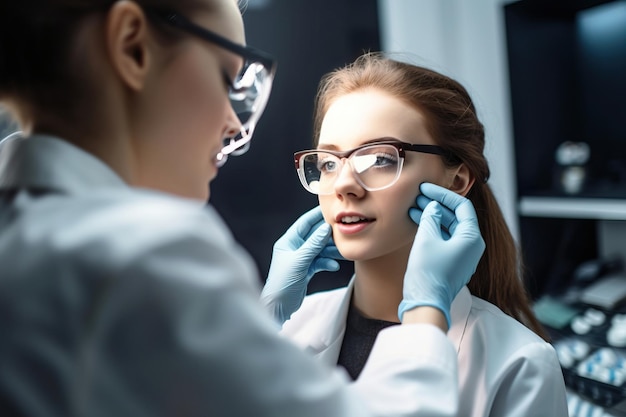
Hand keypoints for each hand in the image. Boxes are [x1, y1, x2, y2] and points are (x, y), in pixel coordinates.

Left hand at [261, 206, 343, 323]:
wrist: (278, 307)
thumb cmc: (282, 283)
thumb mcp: (299, 261)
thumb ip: (313, 245)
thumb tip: (325, 228)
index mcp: (288, 242)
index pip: (304, 223)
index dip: (317, 216)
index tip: (331, 210)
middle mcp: (294, 248)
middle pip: (314, 236)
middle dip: (328, 235)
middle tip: (343, 232)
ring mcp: (301, 259)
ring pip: (319, 250)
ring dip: (331, 251)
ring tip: (343, 252)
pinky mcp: (306, 270)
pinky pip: (320, 262)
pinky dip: (327, 262)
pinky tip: (334, 265)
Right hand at [398, 183, 484, 326]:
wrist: (426, 302)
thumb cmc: (428, 271)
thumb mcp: (427, 237)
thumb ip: (431, 216)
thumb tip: (434, 207)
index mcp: (472, 237)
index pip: (461, 206)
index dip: (443, 194)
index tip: (426, 188)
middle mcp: (472, 246)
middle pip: (456, 216)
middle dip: (437, 204)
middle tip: (418, 196)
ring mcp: (463, 255)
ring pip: (449, 227)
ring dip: (433, 216)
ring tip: (414, 207)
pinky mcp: (453, 263)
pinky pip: (445, 239)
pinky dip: (433, 229)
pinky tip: (418, 222)